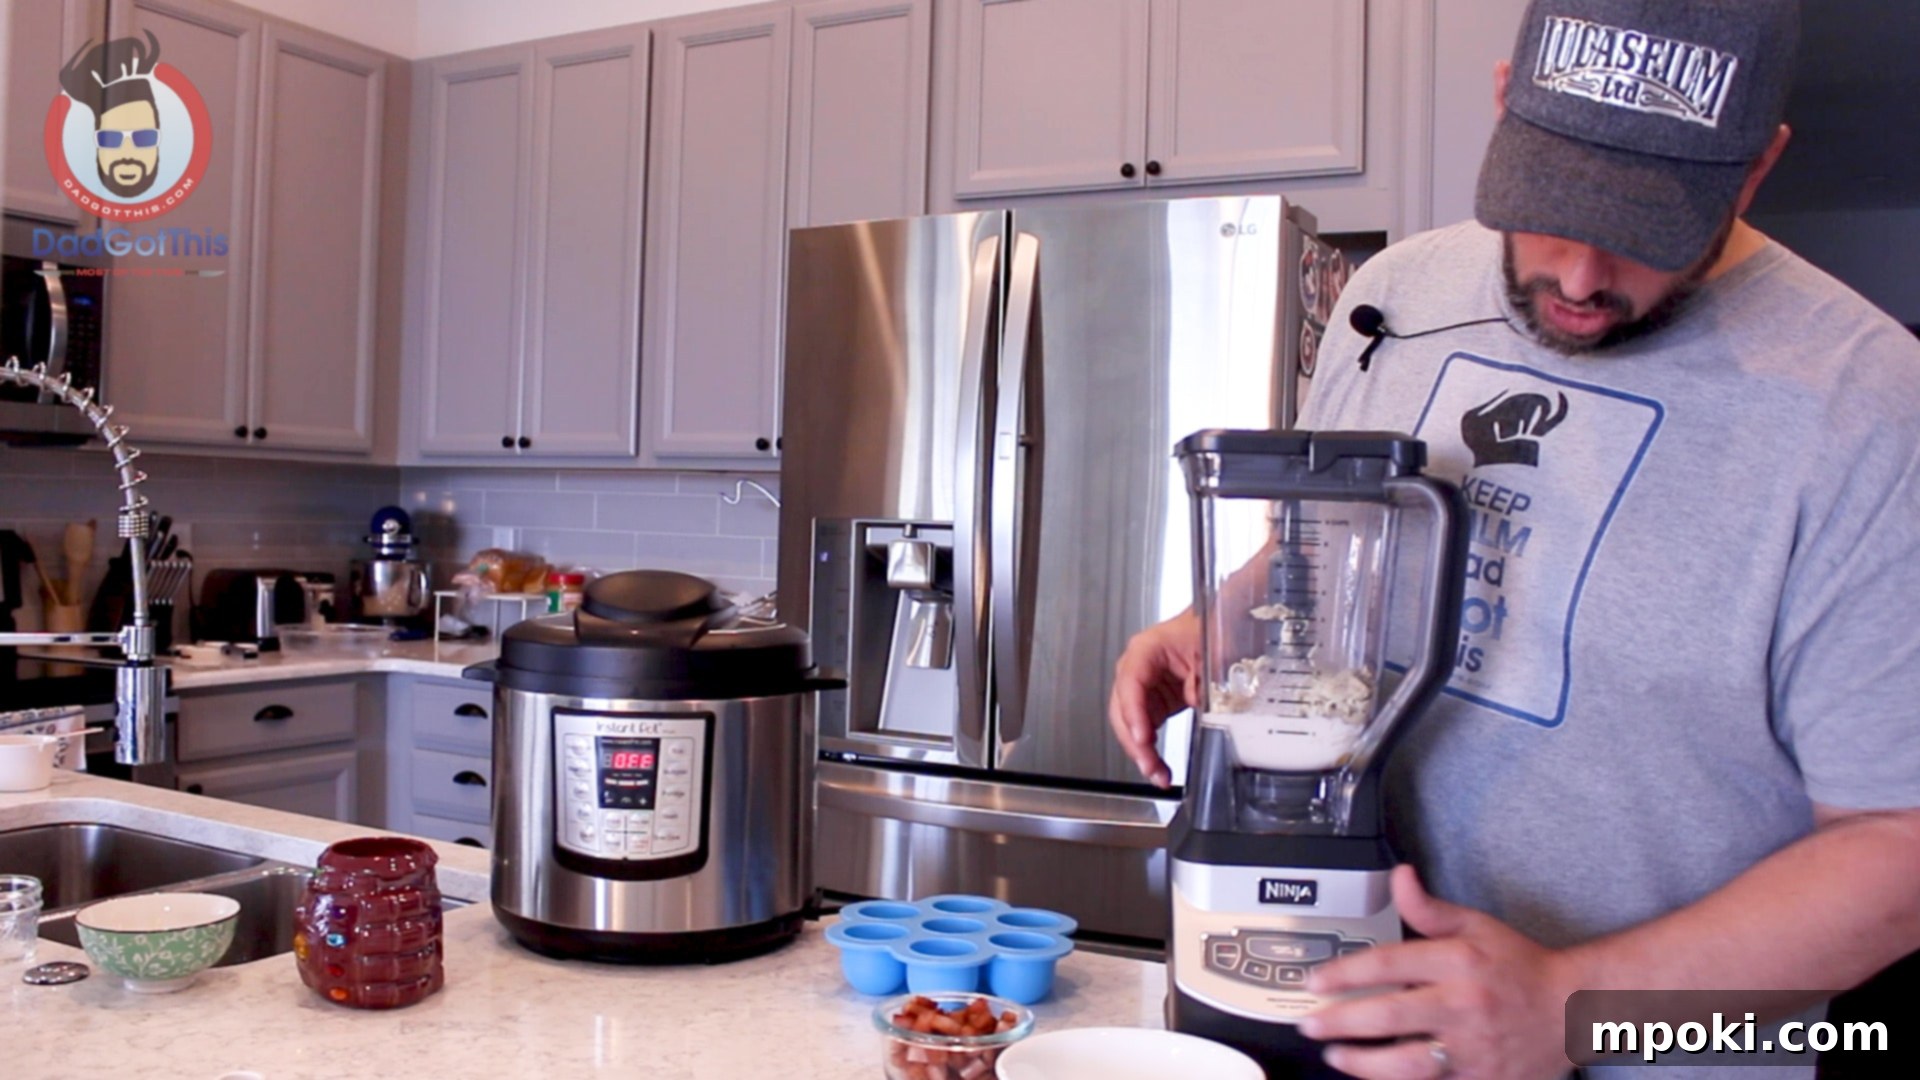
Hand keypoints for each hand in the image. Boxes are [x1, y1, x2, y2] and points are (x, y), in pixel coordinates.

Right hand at [1106, 610, 1201, 787]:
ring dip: (1140, 751)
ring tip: (1158, 775)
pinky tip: (1158, 766)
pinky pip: (1144, 728)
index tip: (1143, 737)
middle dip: (1134, 742)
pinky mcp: (1154, 702)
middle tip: (1150, 766)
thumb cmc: (1206, 627)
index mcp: (1146, 649)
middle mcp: (1137, 669)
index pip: (1130, 682)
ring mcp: (1143, 688)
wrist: (1214, 626)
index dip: (1134, 712)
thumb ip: (1201, 674)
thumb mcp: (1210, 648)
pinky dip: (1149, 750)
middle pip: (1123, 708)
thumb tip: (1194, 699)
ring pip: (1129, 724)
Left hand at [1298, 866, 1581, 1079]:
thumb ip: (1429, 908)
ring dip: (1363, 1062)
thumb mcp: (1476, 926)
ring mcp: (1475, 1048)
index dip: (1345, 973)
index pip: (1389, 964)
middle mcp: (1464, 1005)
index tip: (1315, 982)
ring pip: (1407, 1062)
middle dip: (1341, 1021)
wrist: (1573, 1010)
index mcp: (1459, 961)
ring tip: (1335, 1056)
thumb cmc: (1520, 966)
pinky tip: (1375, 1075)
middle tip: (1310, 1023)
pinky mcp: (1483, 1079)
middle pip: (1390, 1015)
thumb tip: (1398, 876)